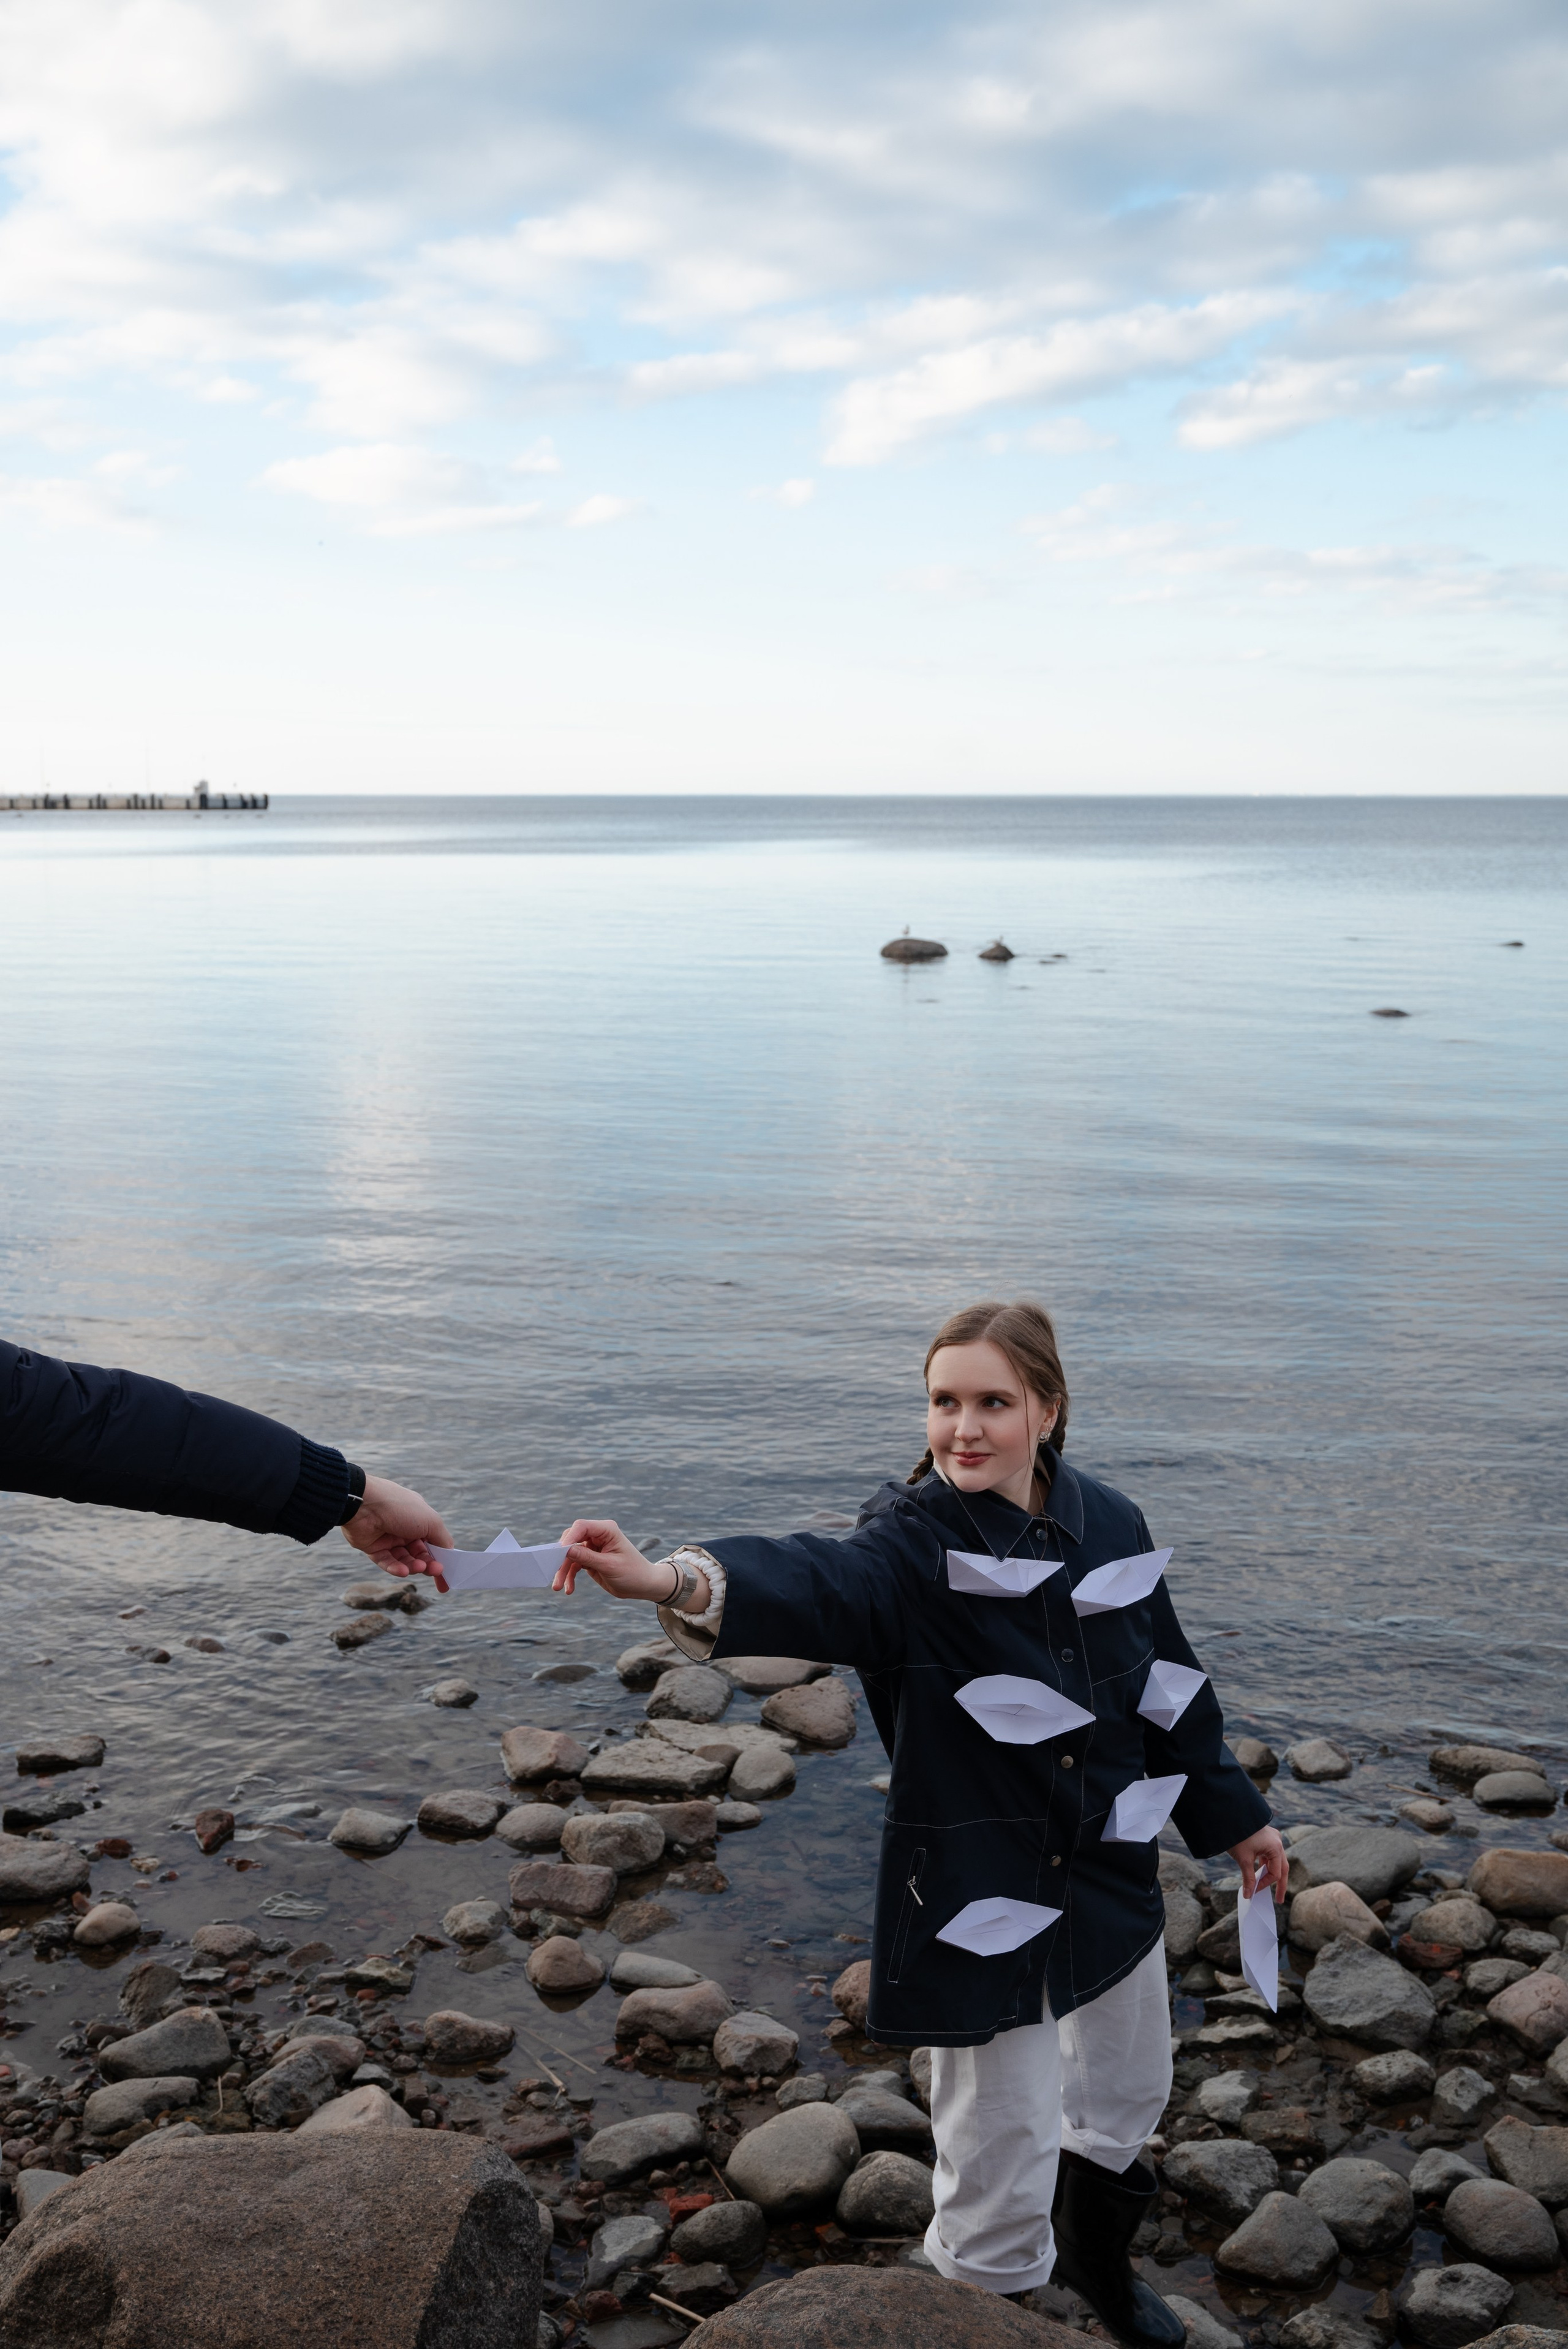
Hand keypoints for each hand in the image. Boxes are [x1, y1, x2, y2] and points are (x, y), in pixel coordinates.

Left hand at [342, 1476, 452, 1586]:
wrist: (364, 1504)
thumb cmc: (401, 1508)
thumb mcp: (431, 1521)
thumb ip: (443, 1540)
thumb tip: (450, 1554)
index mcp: (419, 1518)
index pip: (434, 1542)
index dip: (442, 1558)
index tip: (448, 1576)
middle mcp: (404, 1528)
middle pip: (420, 1553)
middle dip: (429, 1564)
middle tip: (436, 1571)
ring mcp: (388, 1538)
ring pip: (404, 1560)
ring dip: (413, 1566)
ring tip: (418, 1568)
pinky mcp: (373, 1547)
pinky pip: (386, 1562)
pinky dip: (395, 1568)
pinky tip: (402, 1571)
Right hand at [556, 1518, 702, 1607]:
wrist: (643, 1585)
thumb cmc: (633, 1573)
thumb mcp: (609, 1566)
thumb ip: (587, 1557)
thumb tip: (565, 1549)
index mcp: (607, 1530)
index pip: (582, 1526)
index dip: (568, 1538)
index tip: (559, 1553)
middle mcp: (597, 1535)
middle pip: (571, 1540)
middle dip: (561, 1558)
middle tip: (554, 1574)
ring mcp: (592, 1547)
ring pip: (569, 1555)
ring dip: (562, 1571)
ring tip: (557, 1587)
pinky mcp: (589, 1559)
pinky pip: (574, 1564)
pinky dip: (569, 1576)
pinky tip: (569, 1589)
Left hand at [1229, 1825, 1287, 1903]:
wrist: (1229, 1815)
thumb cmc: (1237, 1836)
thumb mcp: (1243, 1859)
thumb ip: (1248, 1878)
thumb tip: (1248, 1895)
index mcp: (1276, 1847)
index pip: (1275, 1873)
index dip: (1264, 1884)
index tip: (1254, 1891)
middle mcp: (1277, 1842)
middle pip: (1282, 1867)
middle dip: (1280, 1884)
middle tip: (1279, 1900)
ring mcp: (1273, 1838)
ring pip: (1276, 1860)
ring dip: (1271, 1873)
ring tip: (1268, 1886)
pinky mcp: (1266, 1836)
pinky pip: (1269, 1853)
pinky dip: (1266, 1863)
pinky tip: (1261, 1871)